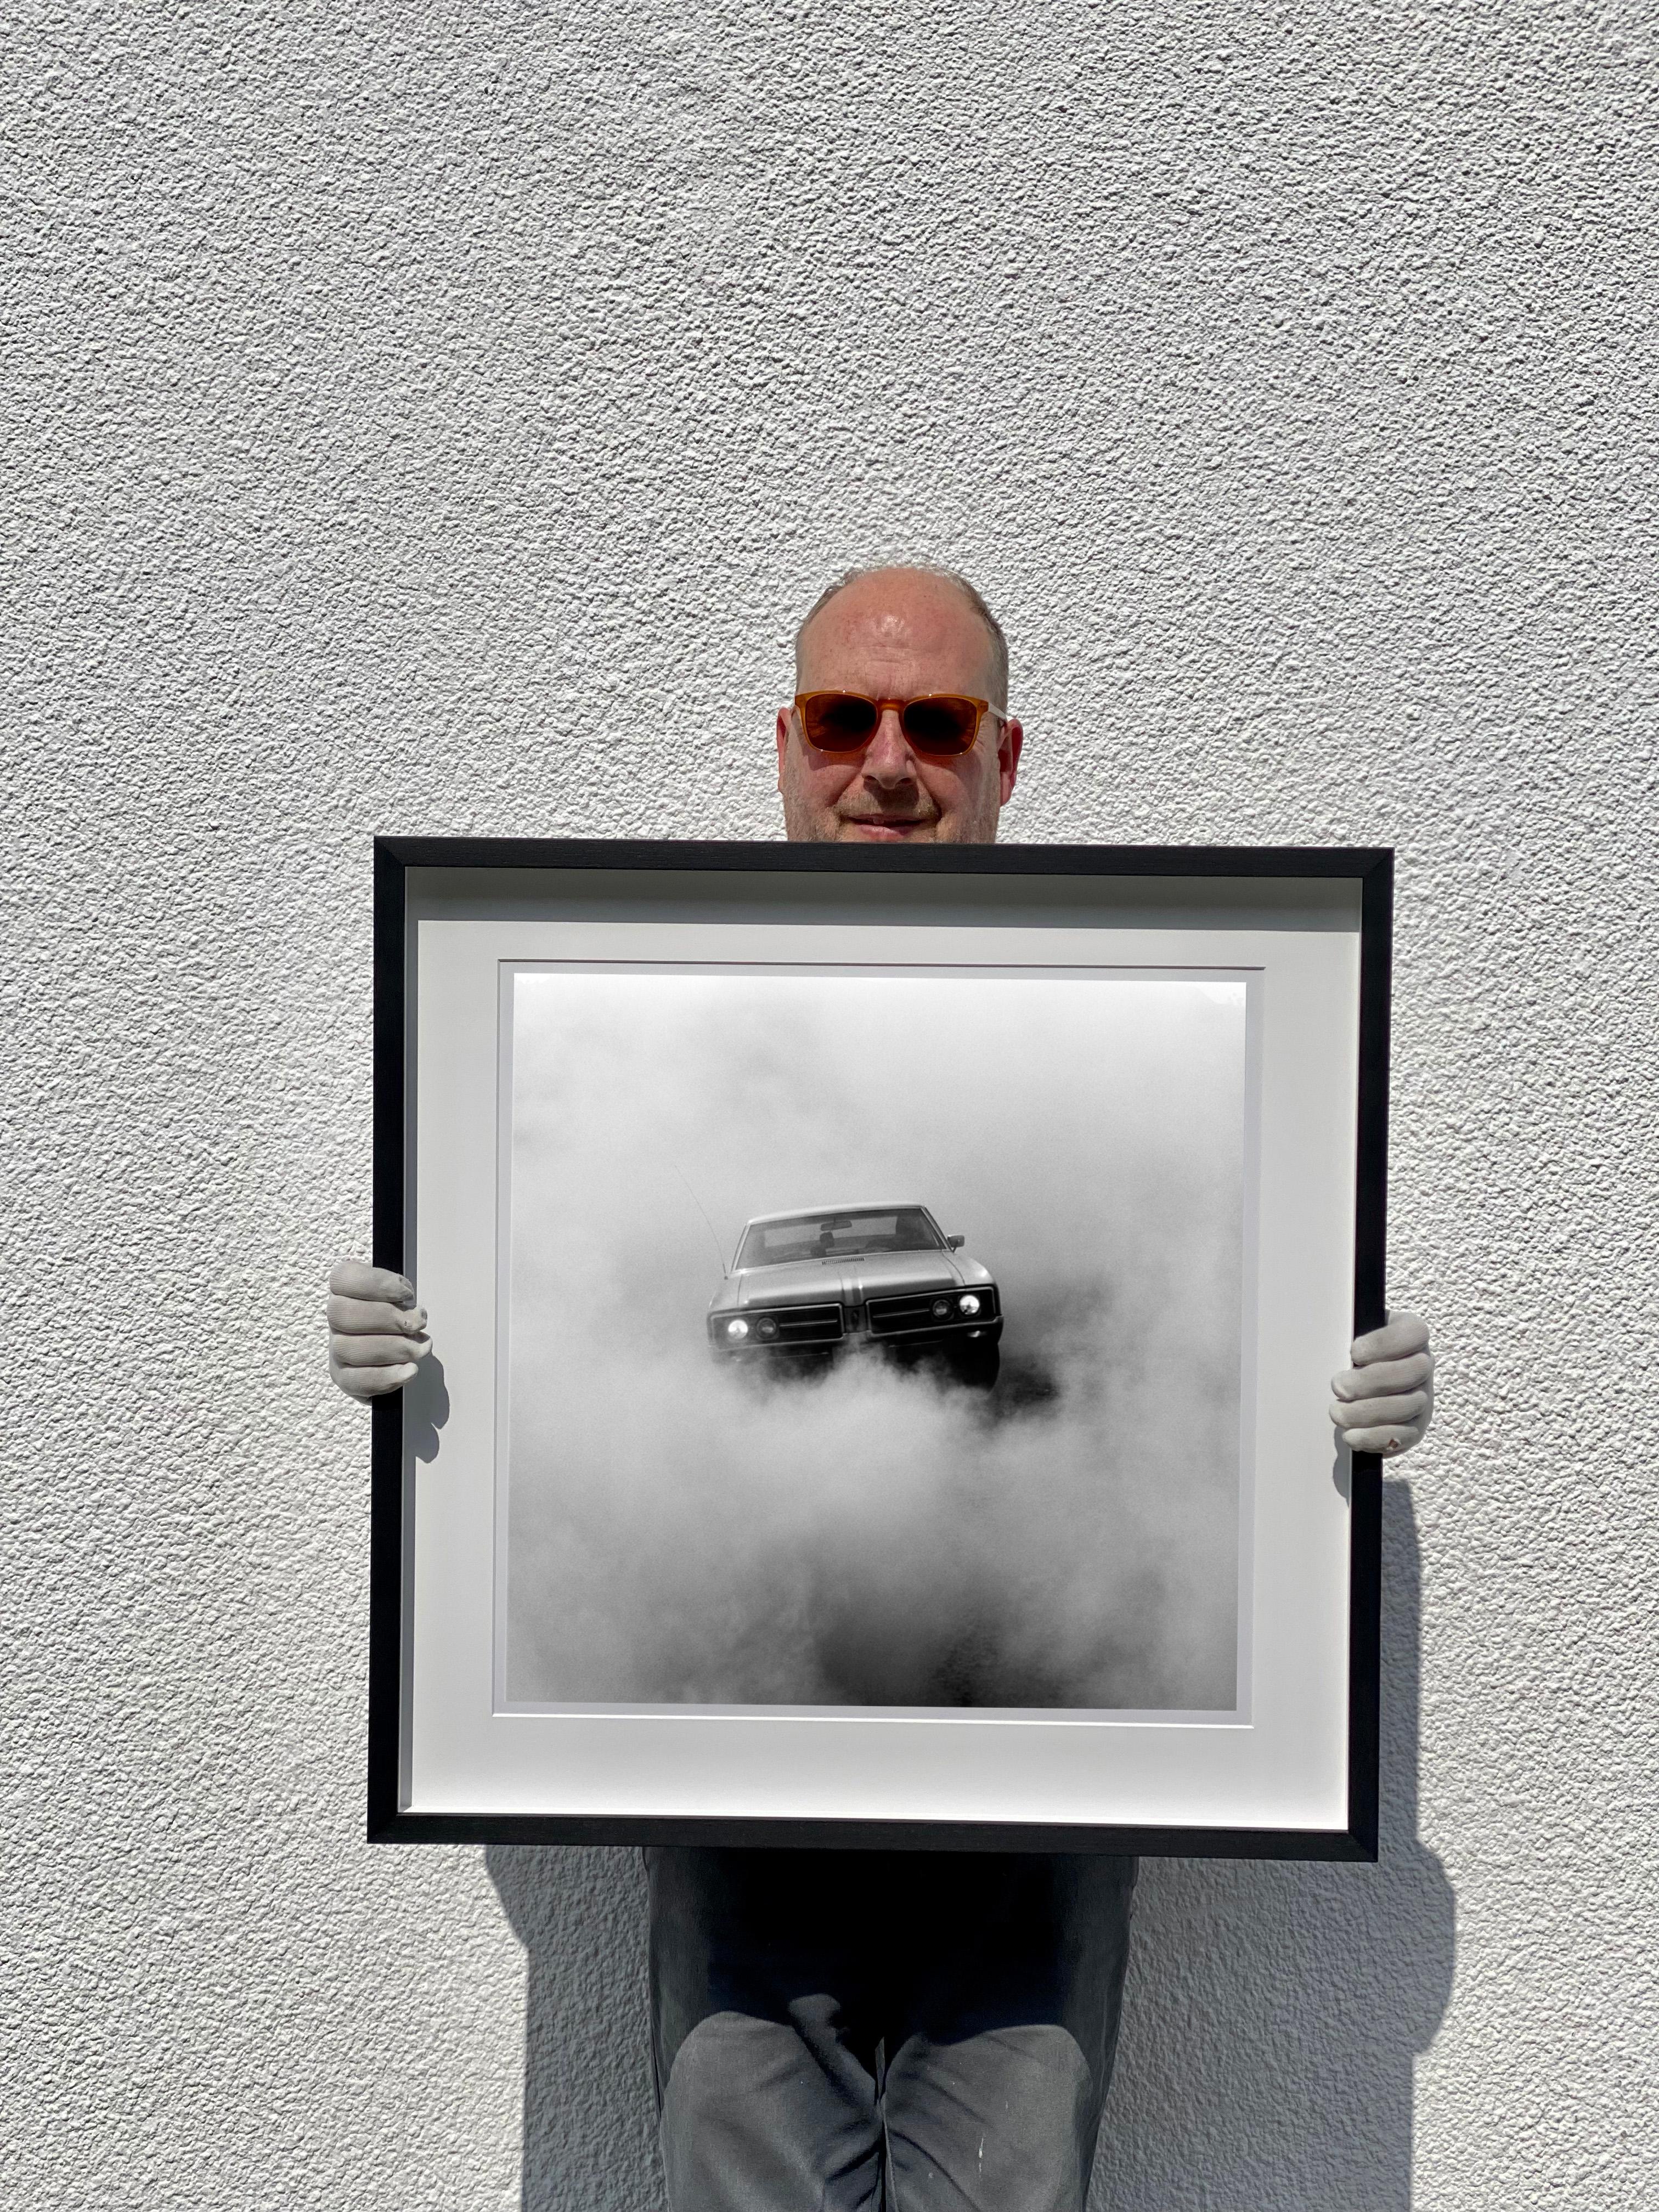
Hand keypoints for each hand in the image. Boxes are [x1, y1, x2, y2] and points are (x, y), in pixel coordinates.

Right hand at [328, 1261, 431, 1400]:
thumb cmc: (396, 1316)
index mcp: (345, 1289)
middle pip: (342, 1314)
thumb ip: (402, 1294)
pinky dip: (388, 1376)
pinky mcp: (343, 1376)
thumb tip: (410, 1311)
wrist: (394, 1348)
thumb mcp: (401, 1295)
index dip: (376, 1284)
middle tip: (415, 1324)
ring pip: (348, 1349)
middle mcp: (335, 1317)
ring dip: (393, 1349)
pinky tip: (409, 1369)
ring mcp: (336, 1348)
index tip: (406, 1293)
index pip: (343, 1277)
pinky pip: (356, 1380)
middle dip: (387, 1319)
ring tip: (417, 1348)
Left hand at [1330, 1311, 1433, 1457]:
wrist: (1357, 1380)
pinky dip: (1375, 1437)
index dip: (1385, 1343)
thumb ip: (1348, 1333)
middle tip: (1338, 1387)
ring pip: (1410, 1405)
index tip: (1354, 1352)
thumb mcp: (1351, 1332)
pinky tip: (1351, 1435)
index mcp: (1411, 1333)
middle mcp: (1424, 1364)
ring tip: (1338, 1412)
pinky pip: (1406, 1435)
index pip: (1413, 1332)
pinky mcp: (1416, 1425)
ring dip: (1368, 1412)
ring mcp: (1424, 1396)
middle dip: (1371, 1381)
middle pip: (1414, 1371)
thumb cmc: (1354, 1353)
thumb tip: (1339, 1349)